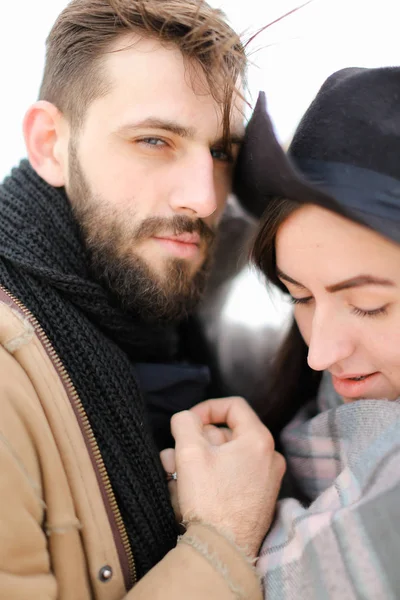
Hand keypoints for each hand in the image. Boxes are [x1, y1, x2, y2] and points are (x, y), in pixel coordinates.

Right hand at [167, 397, 285, 557]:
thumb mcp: (190, 452)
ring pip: (225, 457)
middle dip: (196, 441)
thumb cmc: (210, 501)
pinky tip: (186, 489)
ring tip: (172, 473)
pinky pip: (230, 476)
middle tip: (175, 454)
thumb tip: (186, 418)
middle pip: (226, 434)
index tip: (188, 422)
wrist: (223, 552)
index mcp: (259, 440)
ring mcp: (265, 480)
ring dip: (196, 460)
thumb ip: (185, 422)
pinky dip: (209, 476)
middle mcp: (269, 458)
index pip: (233, 406)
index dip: (206, 408)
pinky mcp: (257, 499)